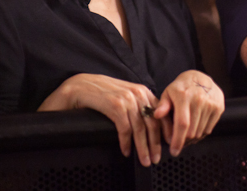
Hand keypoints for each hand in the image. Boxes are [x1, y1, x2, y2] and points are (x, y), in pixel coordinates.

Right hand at [38, 74, 162, 166]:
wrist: (79, 86)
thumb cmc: (101, 93)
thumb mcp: (124, 94)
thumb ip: (138, 104)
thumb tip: (151, 125)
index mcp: (142, 90)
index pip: (161, 113)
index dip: (165, 130)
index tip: (167, 144)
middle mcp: (137, 93)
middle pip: (152, 122)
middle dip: (155, 144)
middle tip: (155, 158)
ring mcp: (126, 98)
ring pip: (140, 128)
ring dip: (142, 147)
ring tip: (144, 160)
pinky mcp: (115, 105)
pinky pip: (125, 129)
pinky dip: (126, 142)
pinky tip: (125, 151)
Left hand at [154, 70, 223, 156]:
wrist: (202, 78)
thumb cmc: (182, 86)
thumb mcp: (168, 92)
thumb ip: (162, 105)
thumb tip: (156, 115)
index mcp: (184, 96)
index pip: (182, 124)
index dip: (178, 140)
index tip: (173, 150)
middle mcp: (198, 100)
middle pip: (191, 131)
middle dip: (183, 141)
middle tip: (178, 141)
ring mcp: (210, 105)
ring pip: (200, 132)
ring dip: (192, 138)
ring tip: (186, 134)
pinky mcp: (218, 108)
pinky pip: (208, 129)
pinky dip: (201, 133)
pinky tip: (195, 128)